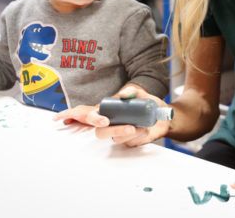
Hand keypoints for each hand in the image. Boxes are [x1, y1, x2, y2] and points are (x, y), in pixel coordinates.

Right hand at [54, 86, 170, 146]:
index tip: (72, 118)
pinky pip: (127, 142)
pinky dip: (136, 137)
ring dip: (123, 132)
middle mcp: (108, 122)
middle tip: (117, 124)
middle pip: (97, 130)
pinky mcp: (127, 141)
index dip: (70, 115)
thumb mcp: (140, 93)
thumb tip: (123, 95)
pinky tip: (143, 130)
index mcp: (105, 110)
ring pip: (112, 137)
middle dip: (106, 127)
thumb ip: (131, 91)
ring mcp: (117, 132)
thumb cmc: (147, 103)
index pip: (83, 113)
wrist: (163, 115)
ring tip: (139, 127)